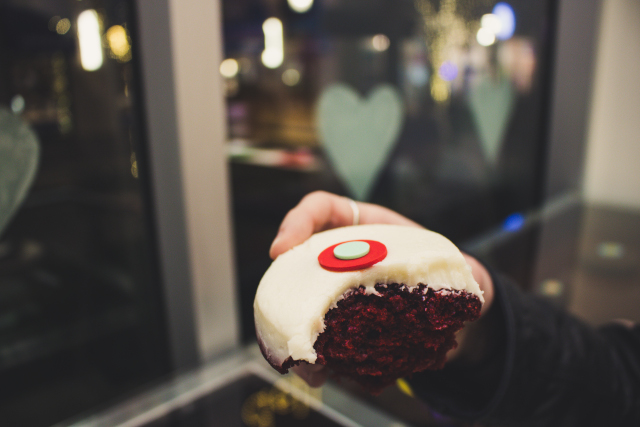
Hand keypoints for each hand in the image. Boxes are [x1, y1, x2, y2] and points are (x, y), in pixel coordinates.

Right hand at [269, 191, 493, 385]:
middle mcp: (344, 258)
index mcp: (367, 228)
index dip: (298, 222)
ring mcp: (338, 293)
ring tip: (303, 357)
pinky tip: (320, 374)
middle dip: (282, 281)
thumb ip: (459, 270)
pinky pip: (318, 338)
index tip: (283, 249)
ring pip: (302, 303)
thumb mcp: (457, 268)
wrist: (452, 318)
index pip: (322, 210)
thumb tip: (468, 282)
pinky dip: (315, 358)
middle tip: (277, 304)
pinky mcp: (342, 326)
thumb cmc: (448, 281)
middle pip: (299, 259)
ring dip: (293, 328)